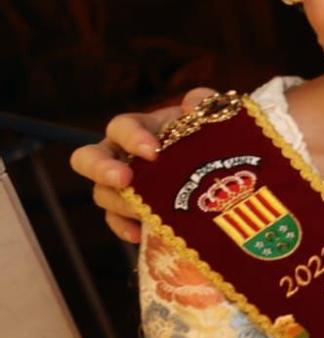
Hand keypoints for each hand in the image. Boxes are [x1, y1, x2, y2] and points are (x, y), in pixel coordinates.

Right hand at [72, 89, 212, 243]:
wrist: (221, 168)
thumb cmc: (208, 136)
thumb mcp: (210, 117)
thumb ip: (204, 103)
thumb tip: (193, 104)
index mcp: (138, 129)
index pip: (121, 127)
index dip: (132, 137)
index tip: (154, 151)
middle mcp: (121, 156)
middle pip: (88, 158)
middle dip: (101, 169)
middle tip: (124, 180)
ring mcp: (122, 185)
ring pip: (102, 193)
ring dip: (120, 203)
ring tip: (145, 212)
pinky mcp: (129, 212)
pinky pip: (114, 221)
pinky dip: (123, 228)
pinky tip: (139, 235)